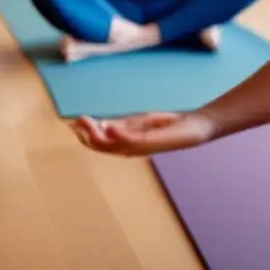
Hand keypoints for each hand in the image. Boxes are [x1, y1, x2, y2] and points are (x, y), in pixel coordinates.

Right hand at [72, 111, 215, 156]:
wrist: (194, 126)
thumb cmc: (168, 125)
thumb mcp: (141, 122)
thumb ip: (121, 124)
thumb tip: (99, 124)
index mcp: (125, 144)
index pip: (99, 143)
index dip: (85, 135)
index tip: (74, 123)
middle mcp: (129, 149)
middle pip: (102, 146)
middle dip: (87, 135)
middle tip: (78, 121)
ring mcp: (140, 146)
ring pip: (112, 145)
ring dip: (98, 135)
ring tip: (87, 123)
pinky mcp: (152, 142)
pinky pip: (131, 140)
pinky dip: (118, 134)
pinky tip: (109, 126)